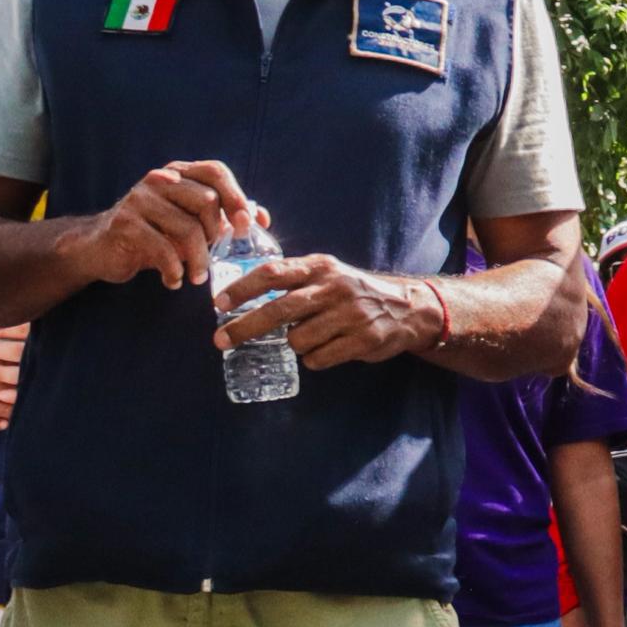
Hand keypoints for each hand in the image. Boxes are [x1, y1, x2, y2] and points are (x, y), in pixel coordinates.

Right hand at [81, 158, 256, 292]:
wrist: (102, 248)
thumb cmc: (154, 234)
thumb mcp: (189, 222)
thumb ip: (222, 217)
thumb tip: (260, 216)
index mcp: (179, 173)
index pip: (215, 171)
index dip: (236, 196)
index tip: (245, 226)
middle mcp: (159, 180)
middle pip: (206, 200)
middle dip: (217, 235)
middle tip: (213, 257)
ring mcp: (140, 199)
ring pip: (188, 229)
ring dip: (199, 260)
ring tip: (196, 277)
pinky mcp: (125, 224)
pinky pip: (163, 249)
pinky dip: (174, 271)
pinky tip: (173, 281)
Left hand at [217, 254, 437, 370]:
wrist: (407, 308)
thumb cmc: (353, 291)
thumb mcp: (326, 273)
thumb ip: (292, 277)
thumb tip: (243, 291)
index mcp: (320, 267)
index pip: (274, 273)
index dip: (243, 288)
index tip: (219, 303)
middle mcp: (334, 288)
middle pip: (279, 309)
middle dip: (245, 327)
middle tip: (220, 340)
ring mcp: (350, 315)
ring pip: (298, 340)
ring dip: (295, 344)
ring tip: (310, 337)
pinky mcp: (363, 340)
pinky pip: (318, 359)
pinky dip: (314, 358)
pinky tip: (327, 348)